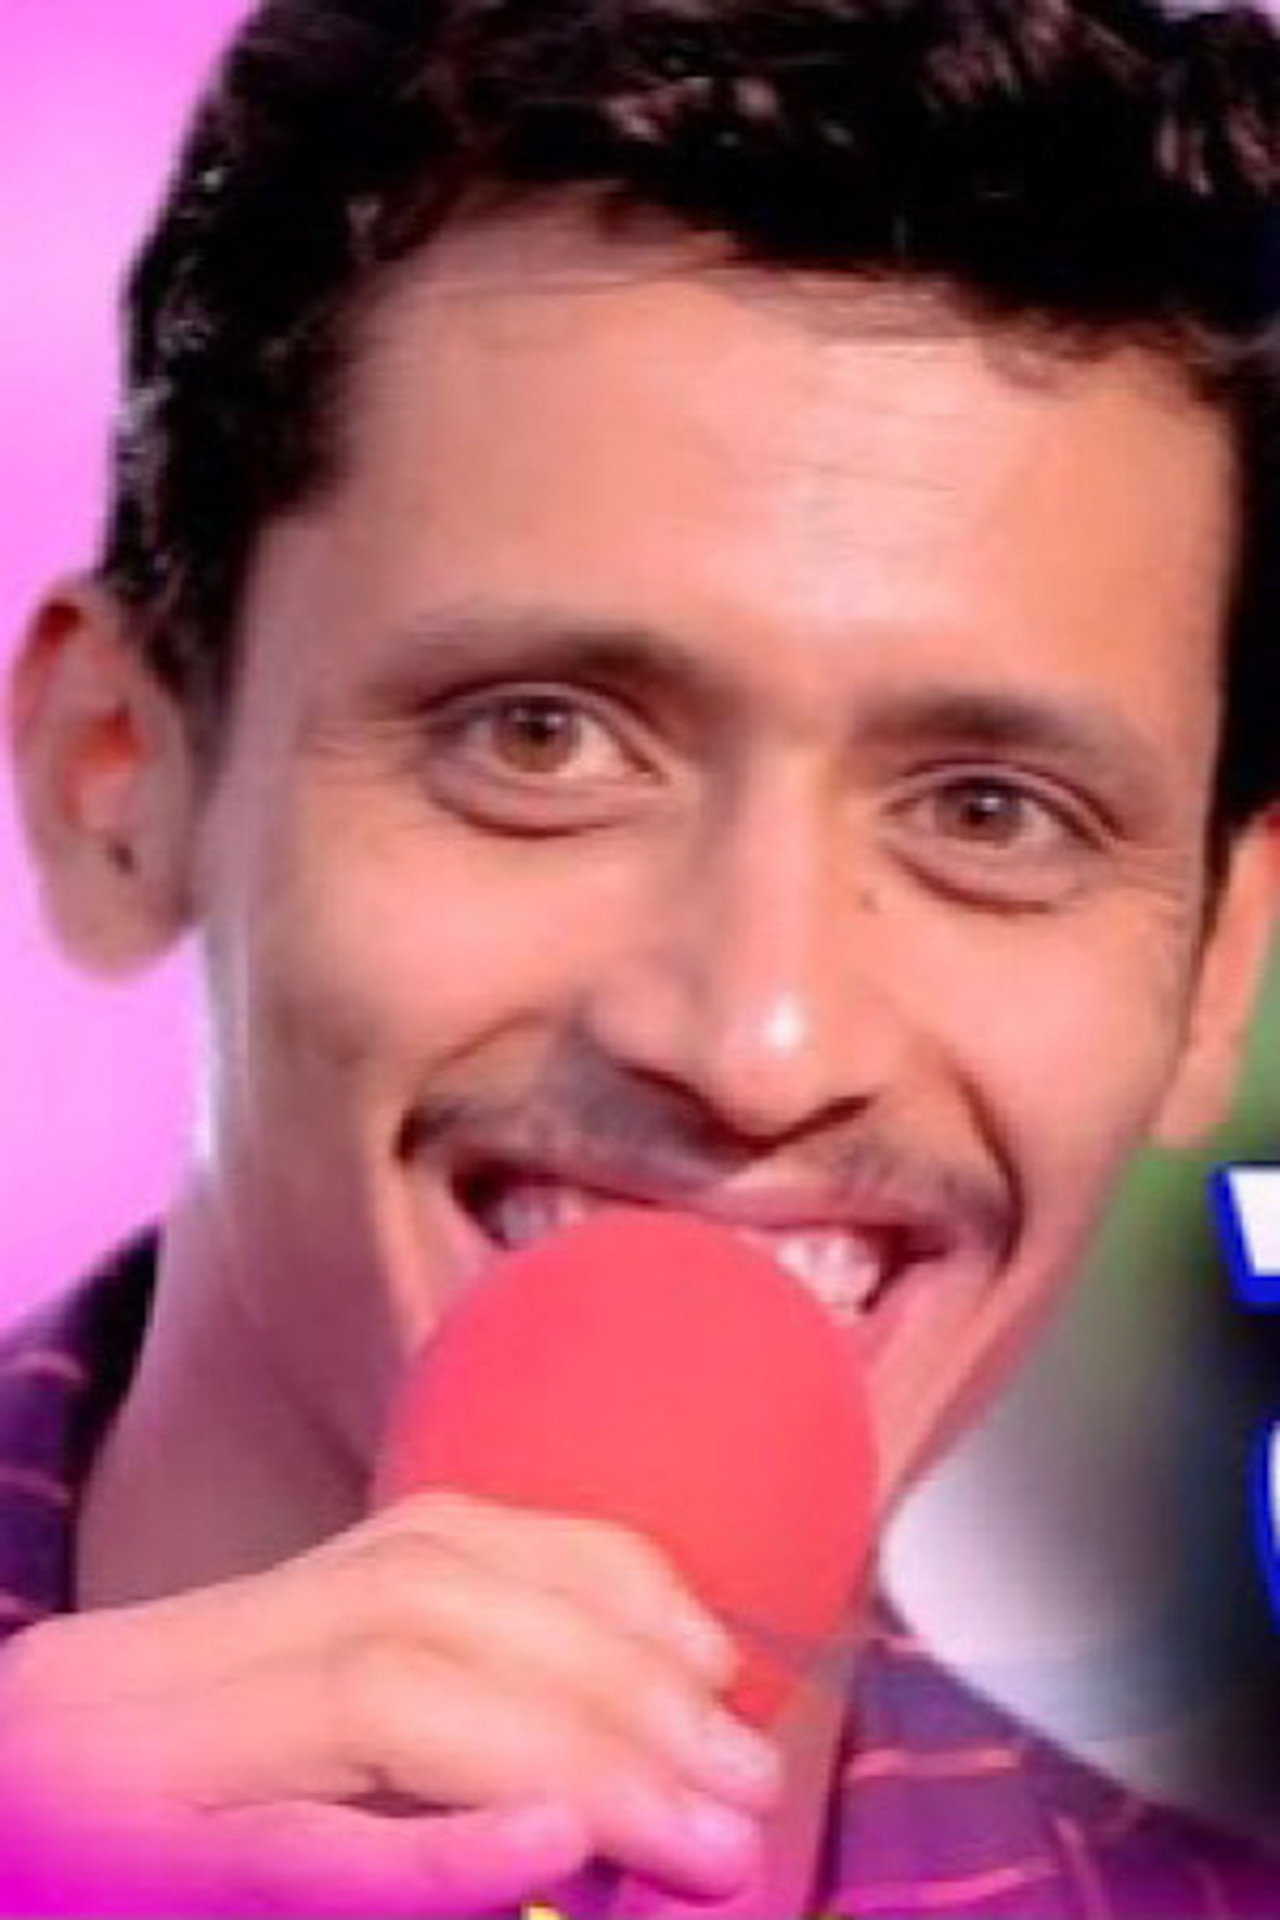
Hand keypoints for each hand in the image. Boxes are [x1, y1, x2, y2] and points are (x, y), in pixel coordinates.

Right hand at [0, 1492, 782, 1914]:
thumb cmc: (112, 1870)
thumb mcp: (251, 1794)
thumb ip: (395, 1758)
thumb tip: (594, 1787)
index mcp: (208, 1638)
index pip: (430, 1543)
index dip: (594, 1581)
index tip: (713, 1660)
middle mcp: (154, 1672)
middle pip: (425, 1608)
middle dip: (615, 1681)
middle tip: (750, 1781)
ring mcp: (127, 1772)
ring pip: (383, 1699)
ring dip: (575, 1755)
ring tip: (708, 1831)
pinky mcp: (116, 1877)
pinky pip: (294, 1852)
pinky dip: (435, 1846)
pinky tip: (555, 1841)